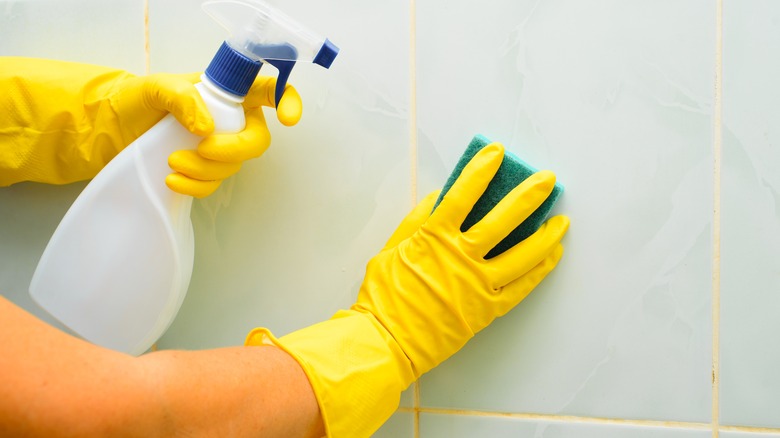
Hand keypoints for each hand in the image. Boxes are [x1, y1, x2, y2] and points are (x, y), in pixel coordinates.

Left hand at [113, 74, 302, 197]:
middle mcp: (230, 120)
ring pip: (233, 166)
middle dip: (235, 150)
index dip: (288, 101)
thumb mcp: (154, 86)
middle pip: (257, 140)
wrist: (112, 128)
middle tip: (204, 149)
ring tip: (172, 162)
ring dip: (206, 169)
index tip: (288, 120)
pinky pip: (214, 185)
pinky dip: (196, 186)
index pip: (270, 91)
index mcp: (228, 91)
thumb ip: (182, 98)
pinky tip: (172, 180)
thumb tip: (206, 127)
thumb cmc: (136, 99)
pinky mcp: (204, 171)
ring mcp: (219, 147)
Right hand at [246, 142, 569, 436]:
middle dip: (528, 196)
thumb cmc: (383, 297)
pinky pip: (521, 287)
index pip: (462, 195)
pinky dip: (540, 269)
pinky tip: (552, 254)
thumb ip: (414, 222)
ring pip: (522, 255)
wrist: (386, 340)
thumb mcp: (389, 251)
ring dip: (545, 235)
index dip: (480, 170)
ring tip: (562, 220)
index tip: (496, 152)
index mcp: (433, 238)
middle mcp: (461, 257)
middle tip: (547, 180)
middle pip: (503, 220)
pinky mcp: (487, 309)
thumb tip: (435, 197)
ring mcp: (478, 284)